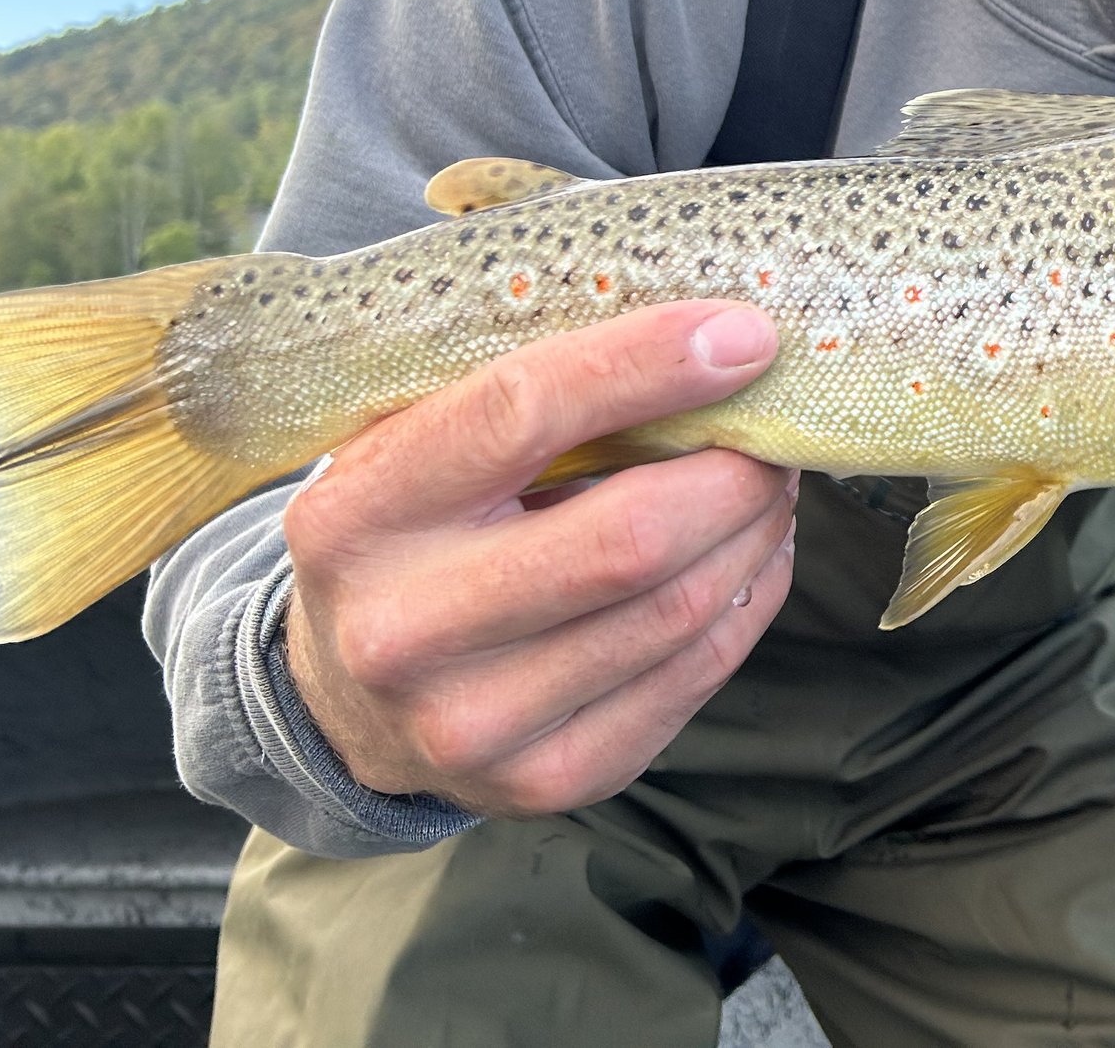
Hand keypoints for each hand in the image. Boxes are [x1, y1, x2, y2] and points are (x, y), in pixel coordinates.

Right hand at [281, 300, 797, 818]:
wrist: (343, 704)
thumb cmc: (409, 534)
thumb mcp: (415, 446)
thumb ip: (526, 391)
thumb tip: (704, 334)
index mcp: (359, 515)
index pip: (522, 414)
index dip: (648, 365)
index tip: (746, 335)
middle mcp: (403, 631)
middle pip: (631, 535)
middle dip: (735, 469)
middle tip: (771, 430)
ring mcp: (474, 723)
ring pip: (679, 609)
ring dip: (756, 532)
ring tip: (767, 486)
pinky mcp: (548, 780)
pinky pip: (694, 675)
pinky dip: (749, 600)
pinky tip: (750, 557)